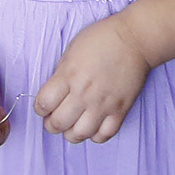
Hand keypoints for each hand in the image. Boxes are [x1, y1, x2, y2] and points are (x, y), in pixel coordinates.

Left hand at [35, 17, 149, 142]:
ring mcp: (103, 104)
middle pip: (58, 124)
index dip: (40, 108)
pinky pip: (104, 135)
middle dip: (51, 124)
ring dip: (72, 133)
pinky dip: (96, 135)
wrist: (134, 38)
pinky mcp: (120, 110)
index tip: (44, 106)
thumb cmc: (102, 39)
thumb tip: (54, 93)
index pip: (43, 104)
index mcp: (69, 75)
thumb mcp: (72, 50)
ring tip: (73, 125)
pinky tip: (93, 125)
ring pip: (80, 135)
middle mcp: (84, 93)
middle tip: (55, 119)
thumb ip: (61, 74)